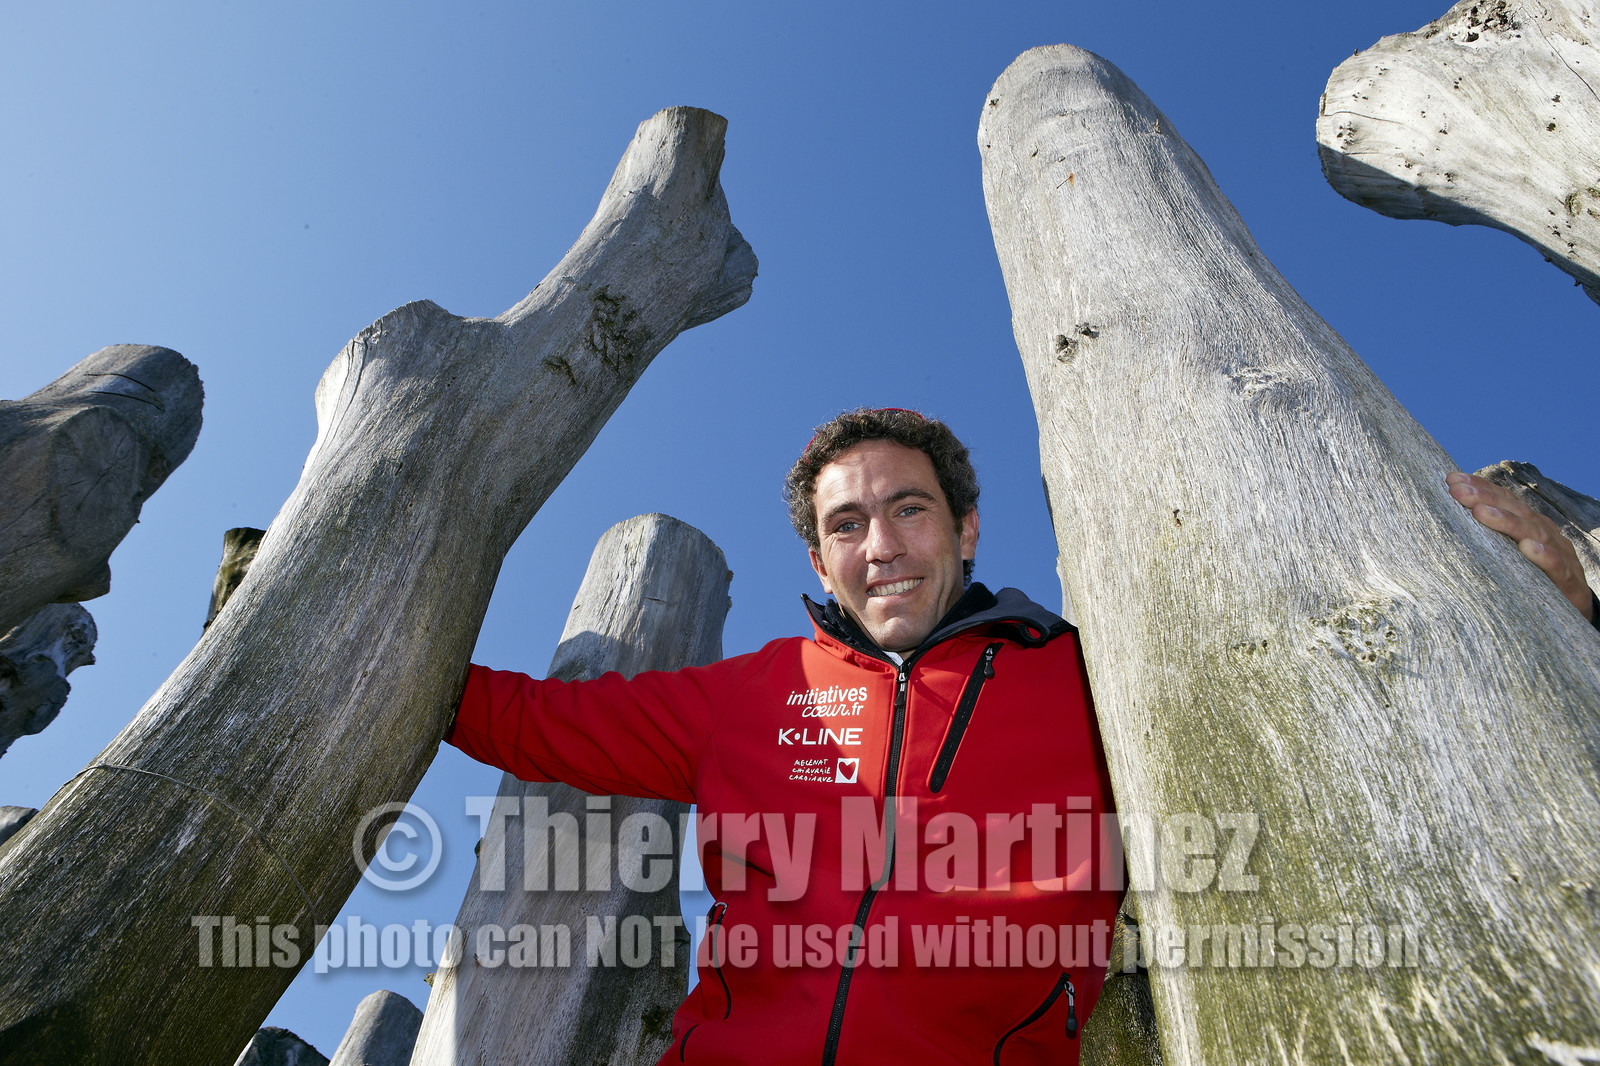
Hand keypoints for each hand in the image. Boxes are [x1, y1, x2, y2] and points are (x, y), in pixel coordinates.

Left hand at [1447, 471, 1595, 621]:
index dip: (1480, 487)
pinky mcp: (1569, 581)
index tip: (1451, 479)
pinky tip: (1527, 548)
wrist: (1572, 609)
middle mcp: (1543, 533)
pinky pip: (1557, 565)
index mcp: (1527, 524)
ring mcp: (1558, 554)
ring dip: (1507, 521)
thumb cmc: (1531, 577)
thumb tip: (1443, 526)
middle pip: (1515, 510)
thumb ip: (1484, 539)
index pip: (1503, 500)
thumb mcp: (1507, 554)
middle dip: (1485, 498)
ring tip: (1481, 513)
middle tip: (1458, 491)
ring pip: (1534, 532)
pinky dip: (1543, 555)